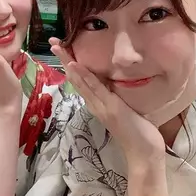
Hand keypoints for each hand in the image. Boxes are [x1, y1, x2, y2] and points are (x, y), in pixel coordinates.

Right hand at [50, 38, 167, 195]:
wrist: (144, 153)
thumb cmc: (138, 132)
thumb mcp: (124, 108)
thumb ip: (116, 96)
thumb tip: (114, 81)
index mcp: (98, 102)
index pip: (80, 79)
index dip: (70, 63)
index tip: (61, 48)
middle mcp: (95, 103)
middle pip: (75, 78)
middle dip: (64, 59)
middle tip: (52, 43)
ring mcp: (101, 106)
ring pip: (80, 81)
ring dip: (68, 63)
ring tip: (58, 48)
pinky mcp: (110, 107)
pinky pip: (95, 89)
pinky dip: (83, 77)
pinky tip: (75, 66)